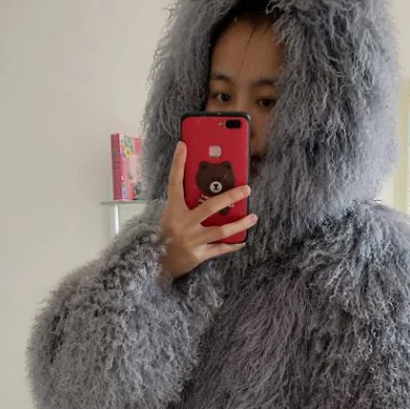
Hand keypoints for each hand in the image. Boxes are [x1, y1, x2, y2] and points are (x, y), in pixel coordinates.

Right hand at [158, 142, 257, 283]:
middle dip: (231, 197)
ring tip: (253, 217)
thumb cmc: (167, 235)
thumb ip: (185, 203)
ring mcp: (191, 240)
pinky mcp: (198, 255)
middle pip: (210, 207)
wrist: (157, 263)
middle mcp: (182, 224)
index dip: (178, 163)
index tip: (183, 145)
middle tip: (246, 188)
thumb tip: (208, 187)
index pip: (175, 183)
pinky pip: (220, 248)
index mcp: (173, 210)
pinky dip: (232, 245)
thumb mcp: (171, 215)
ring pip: (220, 230)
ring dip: (240, 224)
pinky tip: (243, 240)